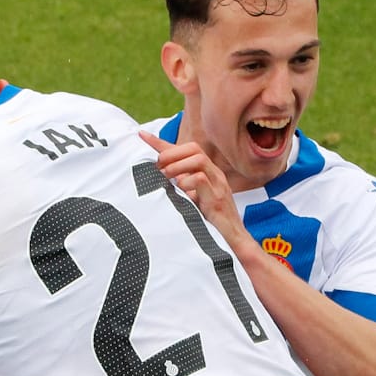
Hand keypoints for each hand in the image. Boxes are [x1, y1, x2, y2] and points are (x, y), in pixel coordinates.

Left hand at [138, 131, 243, 246]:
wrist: (234, 240)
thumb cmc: (211, 221)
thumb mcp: (192, 200)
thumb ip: (179, 188)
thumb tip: (157, 178)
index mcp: (208, 172)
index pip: (184, 150)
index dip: (162, 143)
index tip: (141, 135)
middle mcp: (214, 174)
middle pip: (194, 148)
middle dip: (171, 153)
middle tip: (157, 167)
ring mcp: (218, 185)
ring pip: (199, 160)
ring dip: (177, 166)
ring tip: (166, 178)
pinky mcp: (217, 198)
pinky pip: (201, 180)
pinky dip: (187, 182)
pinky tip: (181, 192)